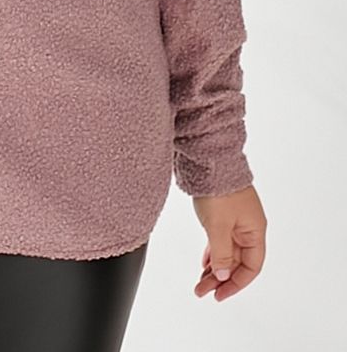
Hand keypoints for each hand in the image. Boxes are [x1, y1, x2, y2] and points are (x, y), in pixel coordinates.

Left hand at [192, 184, 266, 301]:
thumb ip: (222, 253)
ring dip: (215, 267)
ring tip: (200, 281)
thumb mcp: (219, 226)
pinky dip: (213, 252)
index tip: (220, 294)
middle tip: (203, 291)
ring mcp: (236, 219)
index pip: (252, 266)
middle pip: (238, 261)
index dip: (236, 283)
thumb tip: (223, 275)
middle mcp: (248, 226)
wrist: (209, 159)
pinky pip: (221, 240)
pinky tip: (205, 262)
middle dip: (221, 278)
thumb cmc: (218, 189)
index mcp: (255, 230)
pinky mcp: (224, 213)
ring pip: (228, 251)